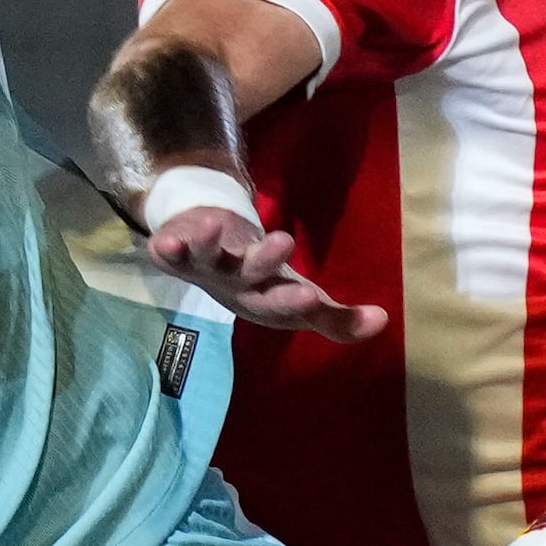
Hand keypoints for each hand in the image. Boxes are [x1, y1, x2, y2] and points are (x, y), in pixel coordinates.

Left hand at [147, 201, 385, 341]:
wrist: (210, 260)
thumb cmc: (262, 282)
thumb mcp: (301, 299)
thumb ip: (337, 318)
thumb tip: (383, 322)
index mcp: (270, 302)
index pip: (288, 308)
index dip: (299, 306)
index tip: (313, 299)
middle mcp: (237, 290)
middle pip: (251, 281)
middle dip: (264, 265)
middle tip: (285, 244)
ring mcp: (206, 273)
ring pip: (209, 261)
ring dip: (209, 246)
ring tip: (216, 224)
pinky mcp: (178, 256)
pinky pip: (171, 253)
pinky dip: (166, 249)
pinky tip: (163, 242)